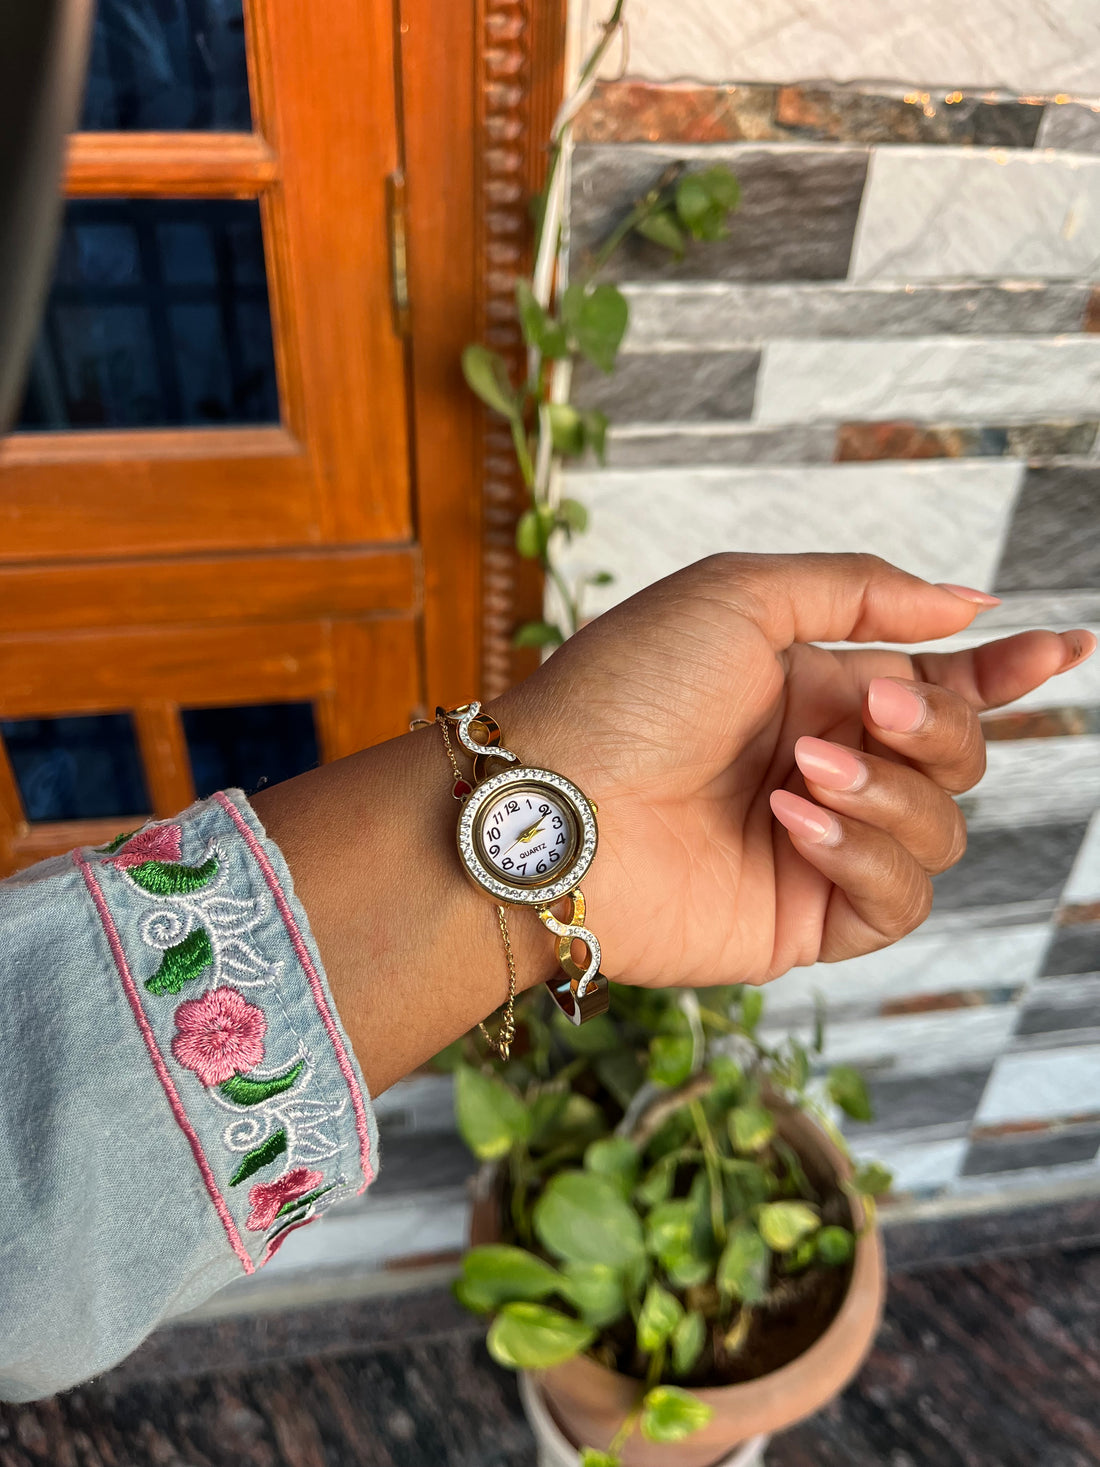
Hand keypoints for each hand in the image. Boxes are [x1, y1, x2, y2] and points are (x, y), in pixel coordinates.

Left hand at [491, 553, 1095, 988]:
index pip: (939, 684)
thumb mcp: (739, 597)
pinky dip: (862, 856)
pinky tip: (792, 825)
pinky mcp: (805, 921)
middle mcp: (824, 766)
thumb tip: (967, 604)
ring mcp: (817, 846)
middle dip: (938, 729)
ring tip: (799, 776)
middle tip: (866, 712)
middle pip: (960, 755)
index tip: (1067, 647)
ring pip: (941, 829)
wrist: (555, 802)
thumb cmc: (625, 689)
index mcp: (812, 689)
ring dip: (888, 794)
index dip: (1007, 669)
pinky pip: (900, 900)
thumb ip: (860, 589)